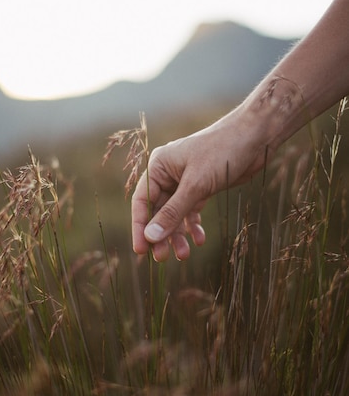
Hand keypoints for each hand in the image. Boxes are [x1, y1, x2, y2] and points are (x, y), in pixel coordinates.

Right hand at [131, 106, 268, 260]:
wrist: (255, 137)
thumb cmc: (222, 152)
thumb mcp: (196, 185)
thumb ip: (173, 213)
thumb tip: (151, 236)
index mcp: (159, 166)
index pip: (143, 201)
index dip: (140, 226)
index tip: (141, 250)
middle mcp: (168, 174)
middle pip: (158, 210)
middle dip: (161, 234)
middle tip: (163, 258)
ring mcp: (185, 182)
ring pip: (175, 214)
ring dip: (178, 234)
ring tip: (184, 254)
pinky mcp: (201, 187)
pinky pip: (191, 211)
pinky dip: (194, 226)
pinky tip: (199, 239)